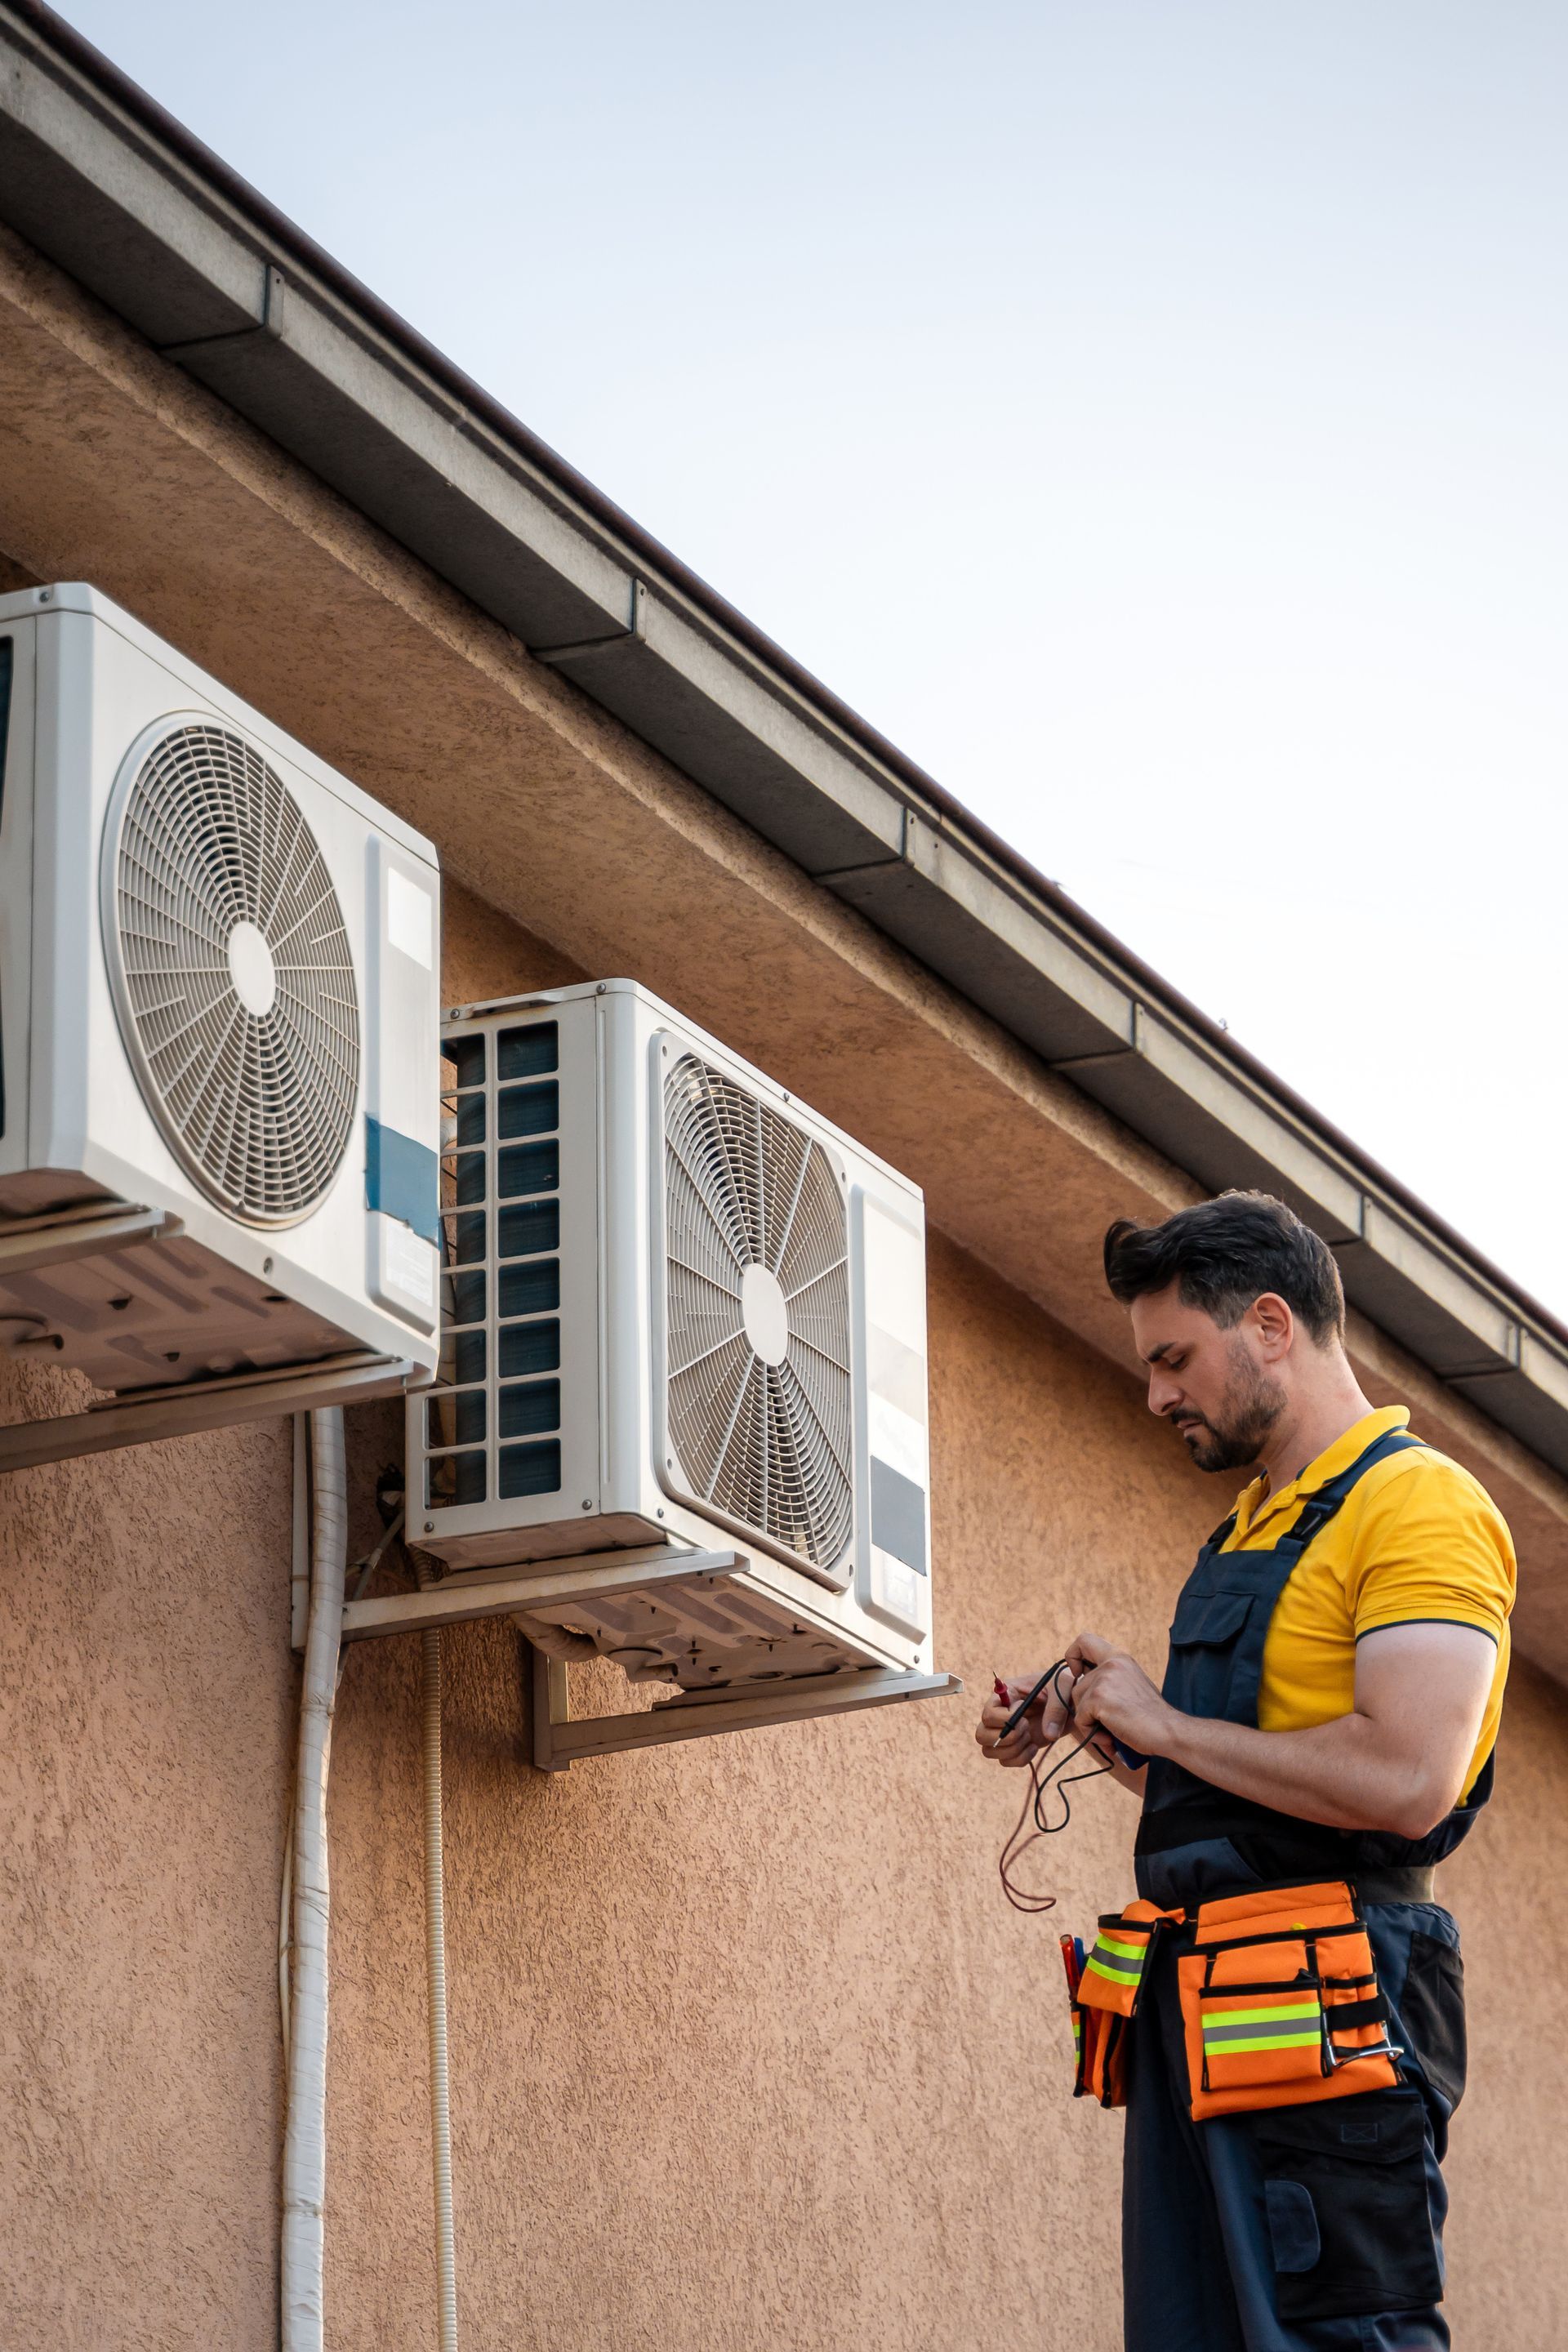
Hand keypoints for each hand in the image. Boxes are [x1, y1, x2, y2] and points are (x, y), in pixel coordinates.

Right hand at [975, 1663, 1081, 1767]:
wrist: (1072, 1703)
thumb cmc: (1063, 1687)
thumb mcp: (1063, 1687)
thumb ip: (1056, 1708)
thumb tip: (1048, 1735)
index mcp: (1006, 1694)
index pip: (988, 1713)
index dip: (1005, 1718)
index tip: (1024, 1708)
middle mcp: (1000, 1713)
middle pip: (981, 1735)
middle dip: (1006, 1737)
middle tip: (1027, 1727)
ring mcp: (1006, 1731)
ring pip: (989, 1751)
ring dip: (1013, 1749)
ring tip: (1030, 1736)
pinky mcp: (1015, 1746)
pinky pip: (1006, 1762)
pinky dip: (1021, 1759)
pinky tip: (1034, 1746)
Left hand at [1067, 1632, 1173, 1758]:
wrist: (1168, 1730)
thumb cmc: (1152, 1715)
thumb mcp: (1132, 1684)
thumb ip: (1112, 1678)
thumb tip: (1083, 1681)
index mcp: (1119, 1658)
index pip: (1084, 1640)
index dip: (1073, 1656)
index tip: (1078, 1674)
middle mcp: (1111, 1664)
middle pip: (1077, 1685)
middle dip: (1087, 1708)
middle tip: (1107, 1724)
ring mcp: (1104, 1679)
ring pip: (1078, 1703)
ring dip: (1090, 1723)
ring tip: (1112, 1733)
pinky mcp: (1098, 1698)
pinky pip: (1080, 1719)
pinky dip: (1091, 1734)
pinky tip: (1110, 1739)